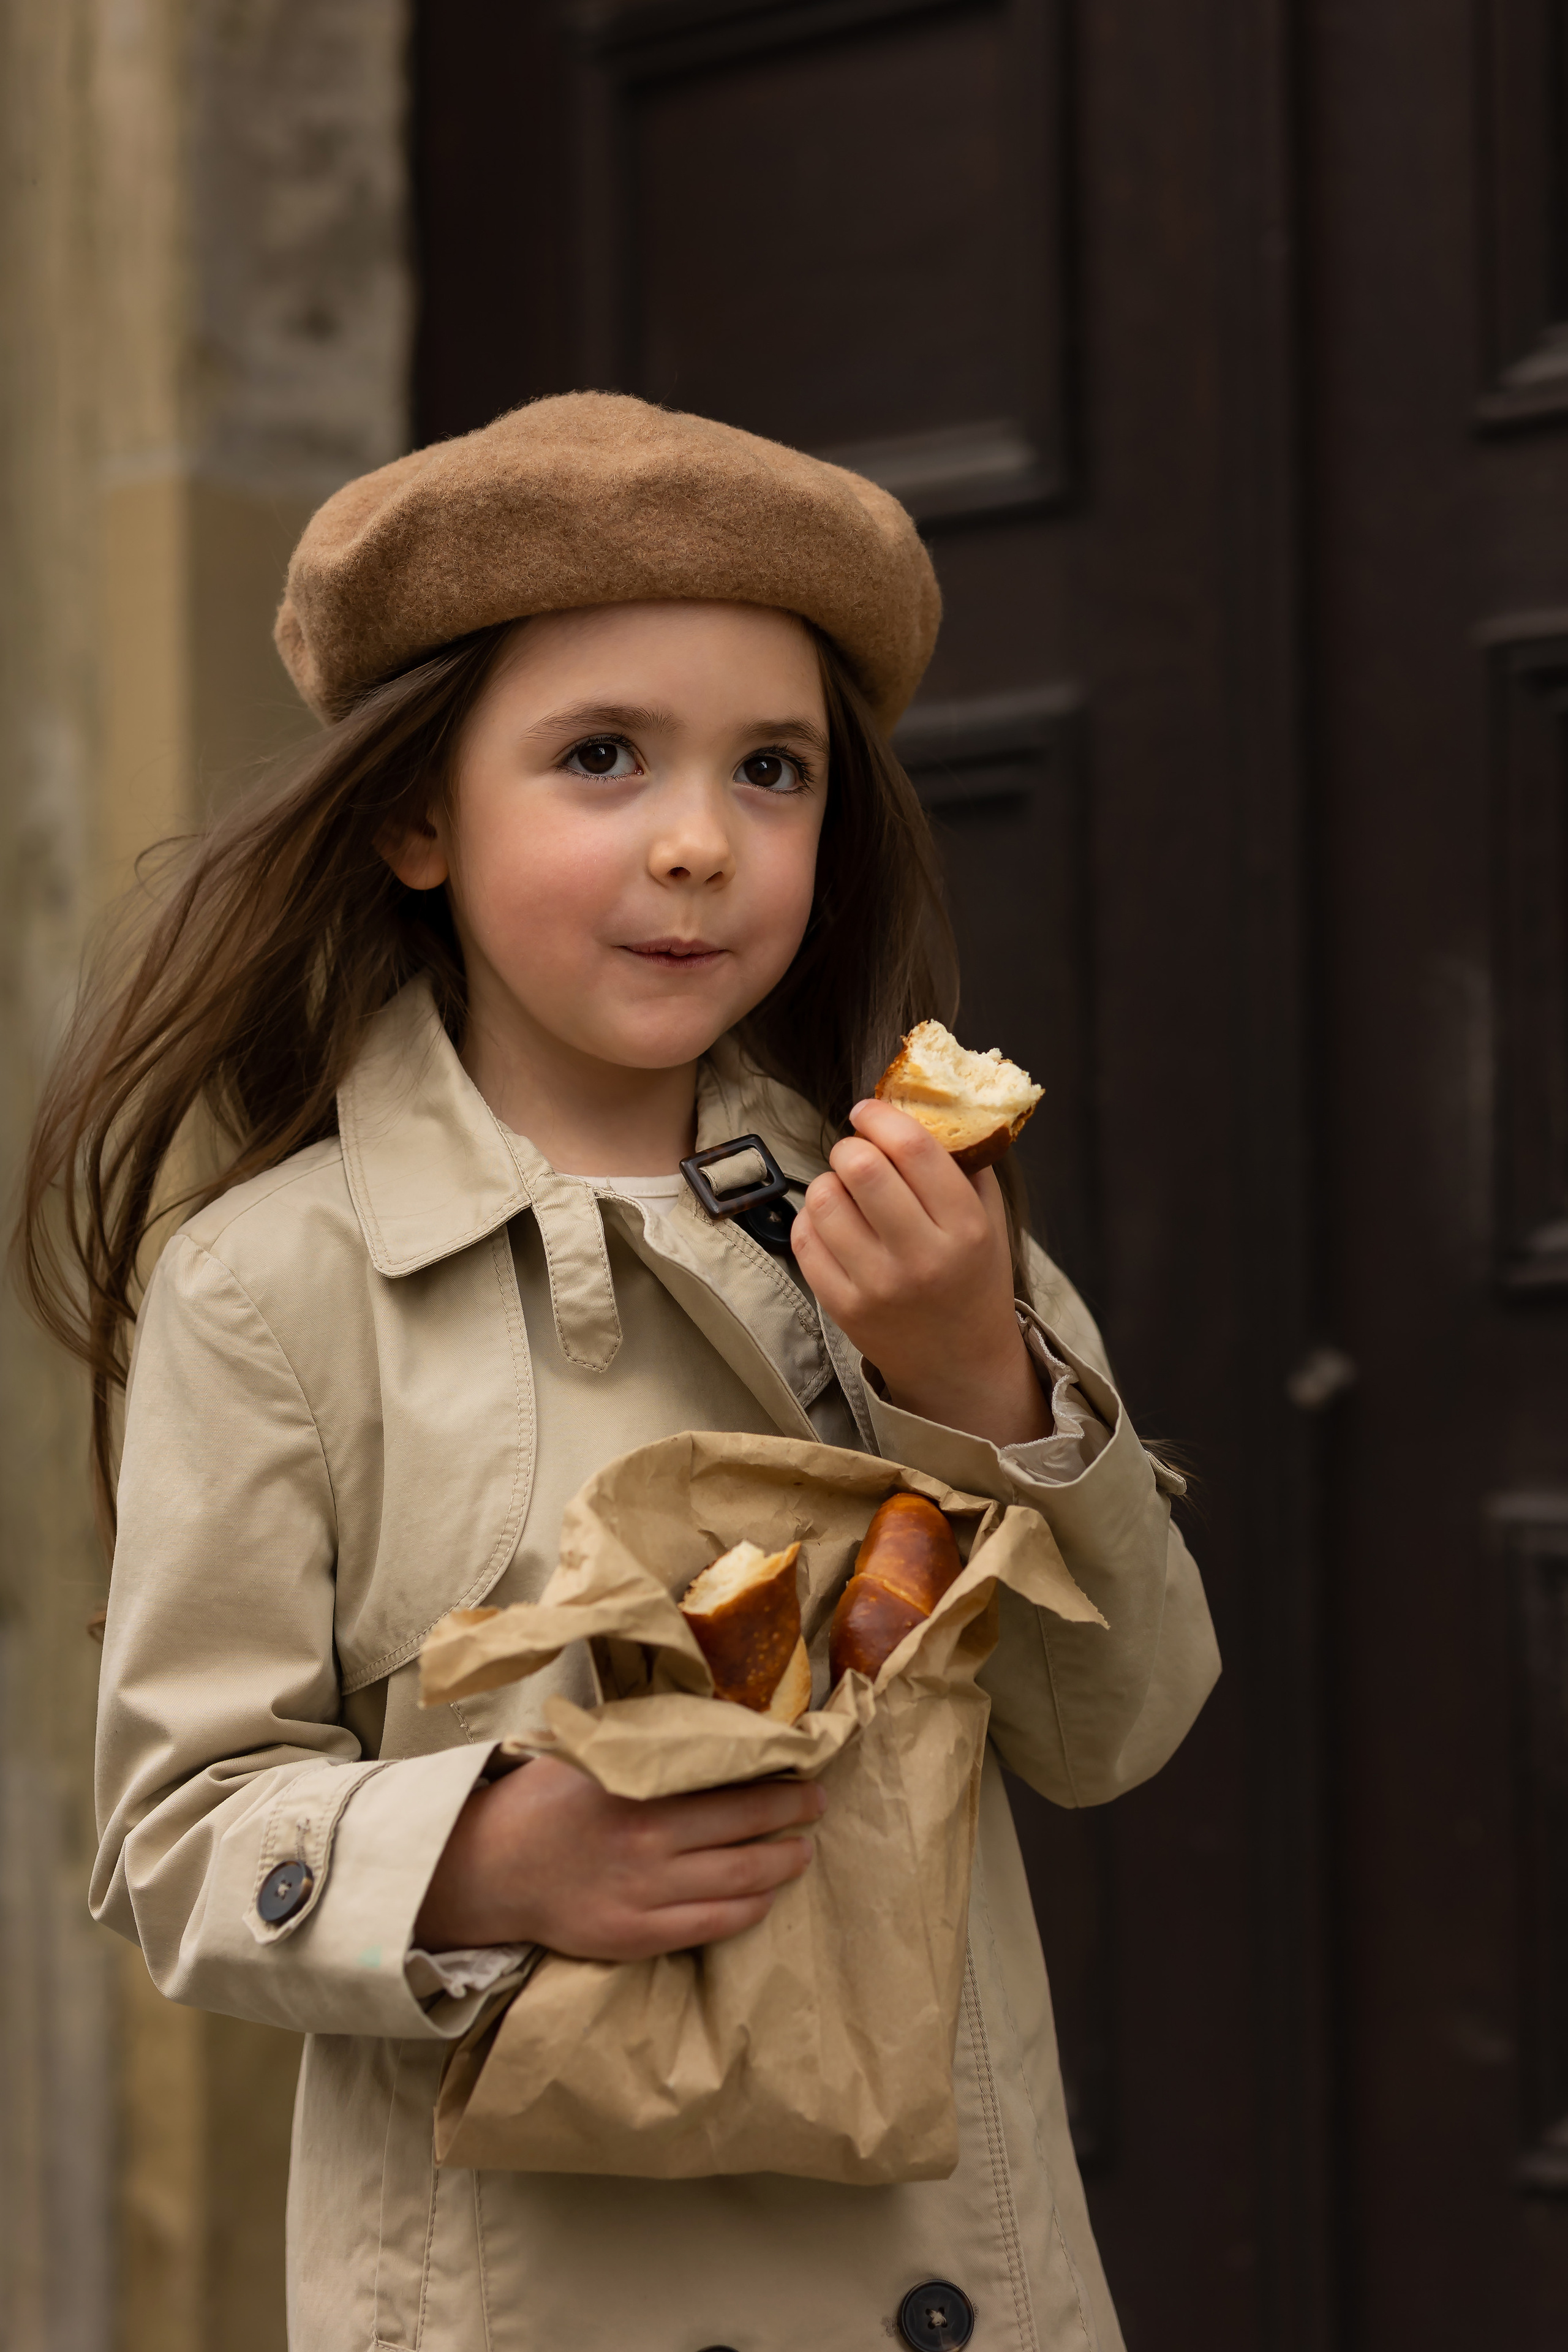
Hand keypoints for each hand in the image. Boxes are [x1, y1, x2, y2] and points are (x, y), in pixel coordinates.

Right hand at [414, 1754, 824, 1959]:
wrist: (485, 1870)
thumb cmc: (539, 1802)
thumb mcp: (589, 1753)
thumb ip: (644, 1746)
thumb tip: (704, 1726)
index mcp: (639, 1789)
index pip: (728, 1781)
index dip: (774, 1779)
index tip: (802, 1768)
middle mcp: (649, 1841)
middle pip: (744, 1828)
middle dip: (791, 1815)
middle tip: (817, 1804)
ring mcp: (644, 1894)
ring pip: (738, 1880)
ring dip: (780, 1864)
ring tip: (802, 1851)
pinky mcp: (636, 1936)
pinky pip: (711, 1925)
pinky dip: (748, 1910)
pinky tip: (765, 1897)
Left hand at [790, 1099, 1050, 1447]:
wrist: (961, 1365)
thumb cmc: (973, 1278)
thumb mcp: (989, 1219)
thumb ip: (963, 1163)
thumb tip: (918, 1103)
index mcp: (965, 1228)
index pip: (913, 1148)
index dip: (880, 1116)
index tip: (868, 1111)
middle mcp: (921, 1257)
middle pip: (860, 1167)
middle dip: (851, 1147)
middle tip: (858, 1154)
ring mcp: (877, 1286)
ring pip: (824, 1198)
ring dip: (829, 1183)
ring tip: (848, 1194)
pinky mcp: (843, 1307)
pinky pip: (805, 1238)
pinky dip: (813, 1219)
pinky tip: (835, 1225)